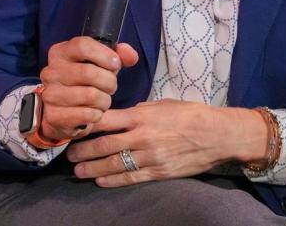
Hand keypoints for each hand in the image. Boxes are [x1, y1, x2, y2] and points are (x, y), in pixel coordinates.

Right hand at [37, 37, 137, 140]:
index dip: (104, 55)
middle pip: (89, 72)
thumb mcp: (100, 65)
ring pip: (90, 95)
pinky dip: (97, 114)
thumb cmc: (83, 84)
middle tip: (111, 87)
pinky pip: (87, 114)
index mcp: (60, 53)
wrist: (62, 113)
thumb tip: (130, 55)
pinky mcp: (54, 115)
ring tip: (102, 101)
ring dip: (104, 101)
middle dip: (109, 82)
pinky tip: (93, 112)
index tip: (115, 63)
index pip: (82, 46)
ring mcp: (50, 94)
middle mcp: (51, 72)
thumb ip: (117, 56)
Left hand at [66, 100, 267, 186]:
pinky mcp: (158, 172)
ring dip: (92, 168)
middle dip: (83, 150)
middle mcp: (141, 136)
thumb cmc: (190, 114)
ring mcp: (149, 156)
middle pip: (103, 144)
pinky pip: (131, 177)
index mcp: (141, 116)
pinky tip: (101, 180)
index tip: (73, 127)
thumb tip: (125, 114)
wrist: (216, 134)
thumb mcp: (162, 104)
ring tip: (78, 170)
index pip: (105, 120)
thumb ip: (140, 110)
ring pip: (113, 163)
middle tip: (69, 154)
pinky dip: (113, 179)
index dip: (86, 125)